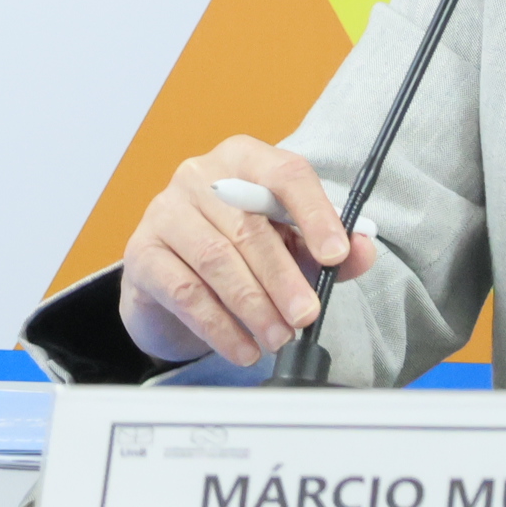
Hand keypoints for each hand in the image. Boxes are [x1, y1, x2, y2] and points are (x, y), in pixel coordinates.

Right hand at [119, 136, 378, 367]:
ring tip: (277, 338)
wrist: (172, 277)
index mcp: (244, 159)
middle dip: (283, 278)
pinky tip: (242, 347)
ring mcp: (165, 211)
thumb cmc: (238, 250)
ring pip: (215, 259)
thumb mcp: (290, 244)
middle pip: (247, 225)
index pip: (285, 173)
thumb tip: (363, 250)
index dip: (315, 213)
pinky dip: (218, 325)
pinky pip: (184, 290)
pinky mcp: (142, 253)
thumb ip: (329, 248)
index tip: (336, 255)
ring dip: (253, 305)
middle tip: (306, 316)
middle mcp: (199, 176)